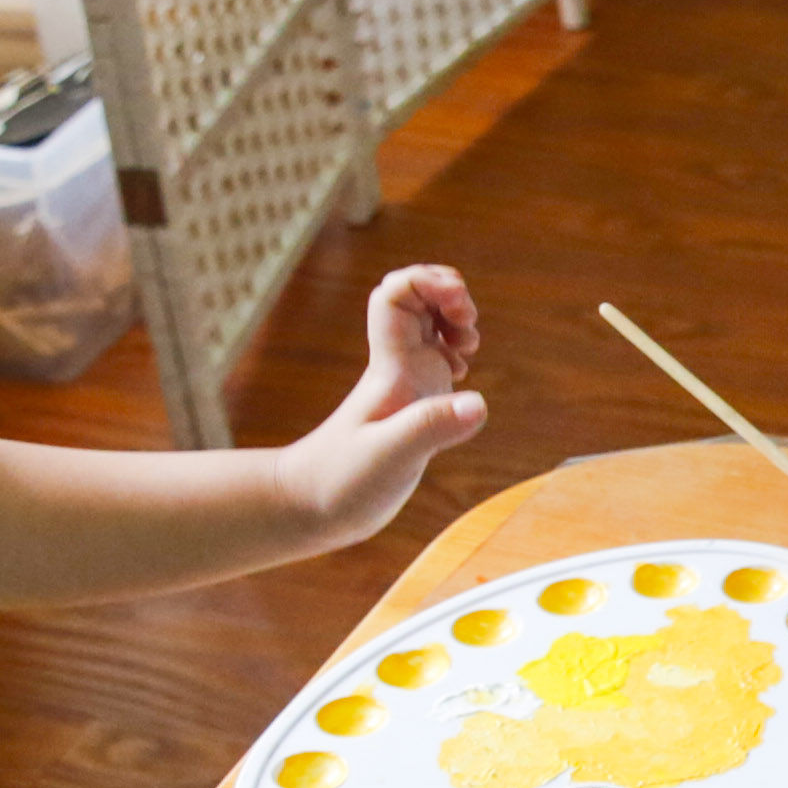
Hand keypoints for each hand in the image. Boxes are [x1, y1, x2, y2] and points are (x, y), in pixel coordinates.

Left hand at [279, 265, 488, 544]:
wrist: (309, 505)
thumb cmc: (339, 483)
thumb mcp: (390, 459)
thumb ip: (431, 429)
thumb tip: (478, 404)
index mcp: (391, 368)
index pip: (398, 293)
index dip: (429, 283)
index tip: (458, 308)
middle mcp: (398, 366)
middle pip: (417, 296)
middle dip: (451, 296)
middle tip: (466, 331)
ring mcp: (405, 382)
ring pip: (428, 322)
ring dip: (455, 320)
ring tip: (468, 348)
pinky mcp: (412, 404)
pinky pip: (436, 355)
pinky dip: (456, 351)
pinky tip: (462, 376)